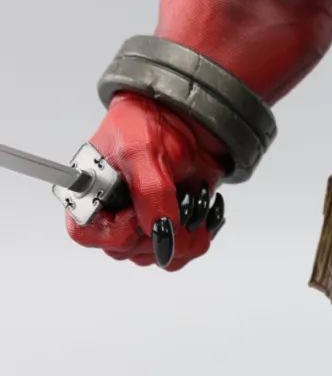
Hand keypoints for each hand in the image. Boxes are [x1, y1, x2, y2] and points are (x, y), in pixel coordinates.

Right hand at [66, 93, 226, 270]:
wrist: (184, 118)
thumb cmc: (147, 124)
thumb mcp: (143, 151)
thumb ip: (150, 192)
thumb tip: (160, 230)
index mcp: (88, 194)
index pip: (88, 235)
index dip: (119, 229)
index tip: (141, 210)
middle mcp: (112, 217)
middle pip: (130, 250)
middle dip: (162, 226)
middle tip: (175, 194)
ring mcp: (141, 226)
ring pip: (161, 256)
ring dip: (185, 230)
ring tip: (189, 196)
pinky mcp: (168, 230)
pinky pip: (183, 252)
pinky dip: (199, 233)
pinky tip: (199, 206)